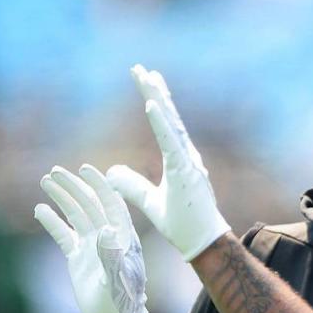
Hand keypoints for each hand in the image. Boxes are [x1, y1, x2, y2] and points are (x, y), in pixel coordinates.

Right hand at [34, 165, 152, 312]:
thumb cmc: (123, 300)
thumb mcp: (117, 278)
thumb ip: (111, 255)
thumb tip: (106, 229)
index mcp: (122, 236)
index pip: (110, 203)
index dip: (99, 185)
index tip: (85, 169)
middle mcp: (108, 236)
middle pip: (89, 204)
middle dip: (74, 186)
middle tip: (54, 171)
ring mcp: (93, 245)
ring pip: (76, 215)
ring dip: (63, 198)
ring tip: (46, 181)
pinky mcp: (79, 257)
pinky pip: (64, 234)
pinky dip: (53, 222)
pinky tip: (40, 209)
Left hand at [107, 65, 231, 261]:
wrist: (202, 242)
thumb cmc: (182, 224)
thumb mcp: (149, 202)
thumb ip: (132, 185)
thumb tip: (111, 172)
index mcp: (180, 160)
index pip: (164, 124)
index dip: (154, 101)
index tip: (145, 80)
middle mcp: (187, 156)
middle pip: (169, 118)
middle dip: (155, 91)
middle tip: (142, 69)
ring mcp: (189, 163)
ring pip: (172, 125)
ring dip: (159, 100)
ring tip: (148, 78)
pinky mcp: (187, 172)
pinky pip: (171, 143)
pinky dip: (161, 123)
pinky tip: (152, 105)